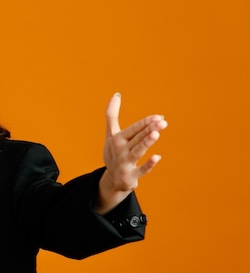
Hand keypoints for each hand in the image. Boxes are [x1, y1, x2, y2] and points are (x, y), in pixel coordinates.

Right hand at [95, 93, 167, 213]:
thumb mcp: (111, 134)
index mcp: (117, 138)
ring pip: (137, 151)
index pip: (133, 129)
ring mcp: (125, 163)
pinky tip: (157, 157)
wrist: (112, 178)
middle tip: (162, 122)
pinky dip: (148, 165)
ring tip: (156, 134)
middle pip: (137, 138)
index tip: (158, 117)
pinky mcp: (131, 176)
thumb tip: (116, 94)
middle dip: (149, 129)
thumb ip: (112, 115)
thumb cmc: (114, 152)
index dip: (145, 123)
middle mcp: (121, 150)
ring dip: (146, 142)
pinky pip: (141, 170)